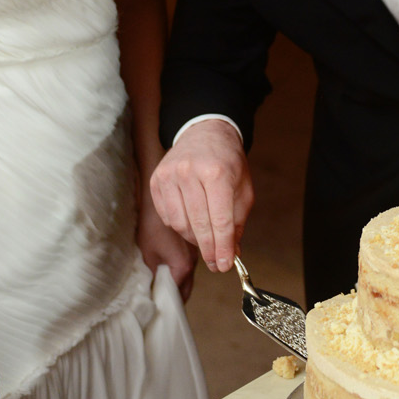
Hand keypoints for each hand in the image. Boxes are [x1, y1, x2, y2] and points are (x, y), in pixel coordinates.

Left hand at [138, 199, 198, 301]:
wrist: (163, 198)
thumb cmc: (151, 225)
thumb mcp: (147, 253)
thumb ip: (152, 276)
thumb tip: (150, 295)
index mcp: (183, 266)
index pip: (177, 296)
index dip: (166, 305)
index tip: (155, 311)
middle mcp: (195, 262)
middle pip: (187, 289)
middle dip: (175, 299)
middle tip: (160, 306)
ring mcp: (196, 254)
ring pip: (189, 278)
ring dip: (178, 285)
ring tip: (161, 291)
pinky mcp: (194, 246)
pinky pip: (189, 266)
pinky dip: (180, 273)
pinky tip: (167, 271)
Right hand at [149, 120, 253, 273]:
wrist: (205, 133)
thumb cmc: (227, 163)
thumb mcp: (243, 188)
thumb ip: (237, 221)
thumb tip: (231, 253)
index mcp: (216, 172)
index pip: (220, 219)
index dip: (223, 247)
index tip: (225, 265)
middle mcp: (189, 172)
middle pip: (199, 224)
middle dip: (209, 250)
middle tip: (217, 264)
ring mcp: (169, 175)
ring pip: (180, 224)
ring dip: (195, 239)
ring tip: (206, 239)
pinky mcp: (156, 180)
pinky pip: (167, 216)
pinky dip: (180, 226)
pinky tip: (191, 222)